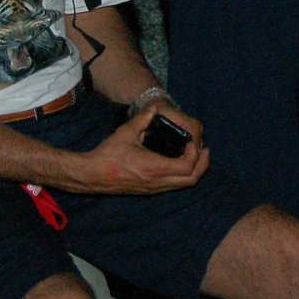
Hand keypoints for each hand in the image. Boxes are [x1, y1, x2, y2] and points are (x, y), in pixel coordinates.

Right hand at [77, 108, 209, 194]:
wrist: (93, 174)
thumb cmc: (108, 154)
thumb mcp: (126, 132)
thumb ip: (142, 119)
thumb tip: (153, 109)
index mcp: (154, 168)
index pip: (187, 167)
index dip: (194, 154)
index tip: (190, 142)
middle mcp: (157, 182)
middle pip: (190, 180)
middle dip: (202, 165)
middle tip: (205, 151)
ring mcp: (154, 188)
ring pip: (183, 185)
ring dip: (194, 171)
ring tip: (196, 156)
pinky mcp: (149, 190)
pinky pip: (173, 185)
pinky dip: (182, 175)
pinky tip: (179, 162)